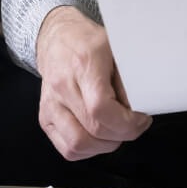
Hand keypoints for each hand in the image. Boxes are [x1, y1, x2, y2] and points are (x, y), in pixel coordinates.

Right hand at [33, 6, 151, 160]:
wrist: (57, 38)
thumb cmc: (89, 42)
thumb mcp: (117, 49)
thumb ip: (129, 79)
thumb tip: (141, 107)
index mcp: (83, 64)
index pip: (100, 107)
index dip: (126, 122)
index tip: (141, 118)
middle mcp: (62, 85)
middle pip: (93, 129)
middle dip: (122, 134)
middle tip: (134, 124)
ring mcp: (50, 103)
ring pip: (78, 144)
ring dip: (104, 145)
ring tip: (116, 131)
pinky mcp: (45, 117)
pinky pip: (68, 148)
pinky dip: (88, 149)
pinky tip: (99, 136)